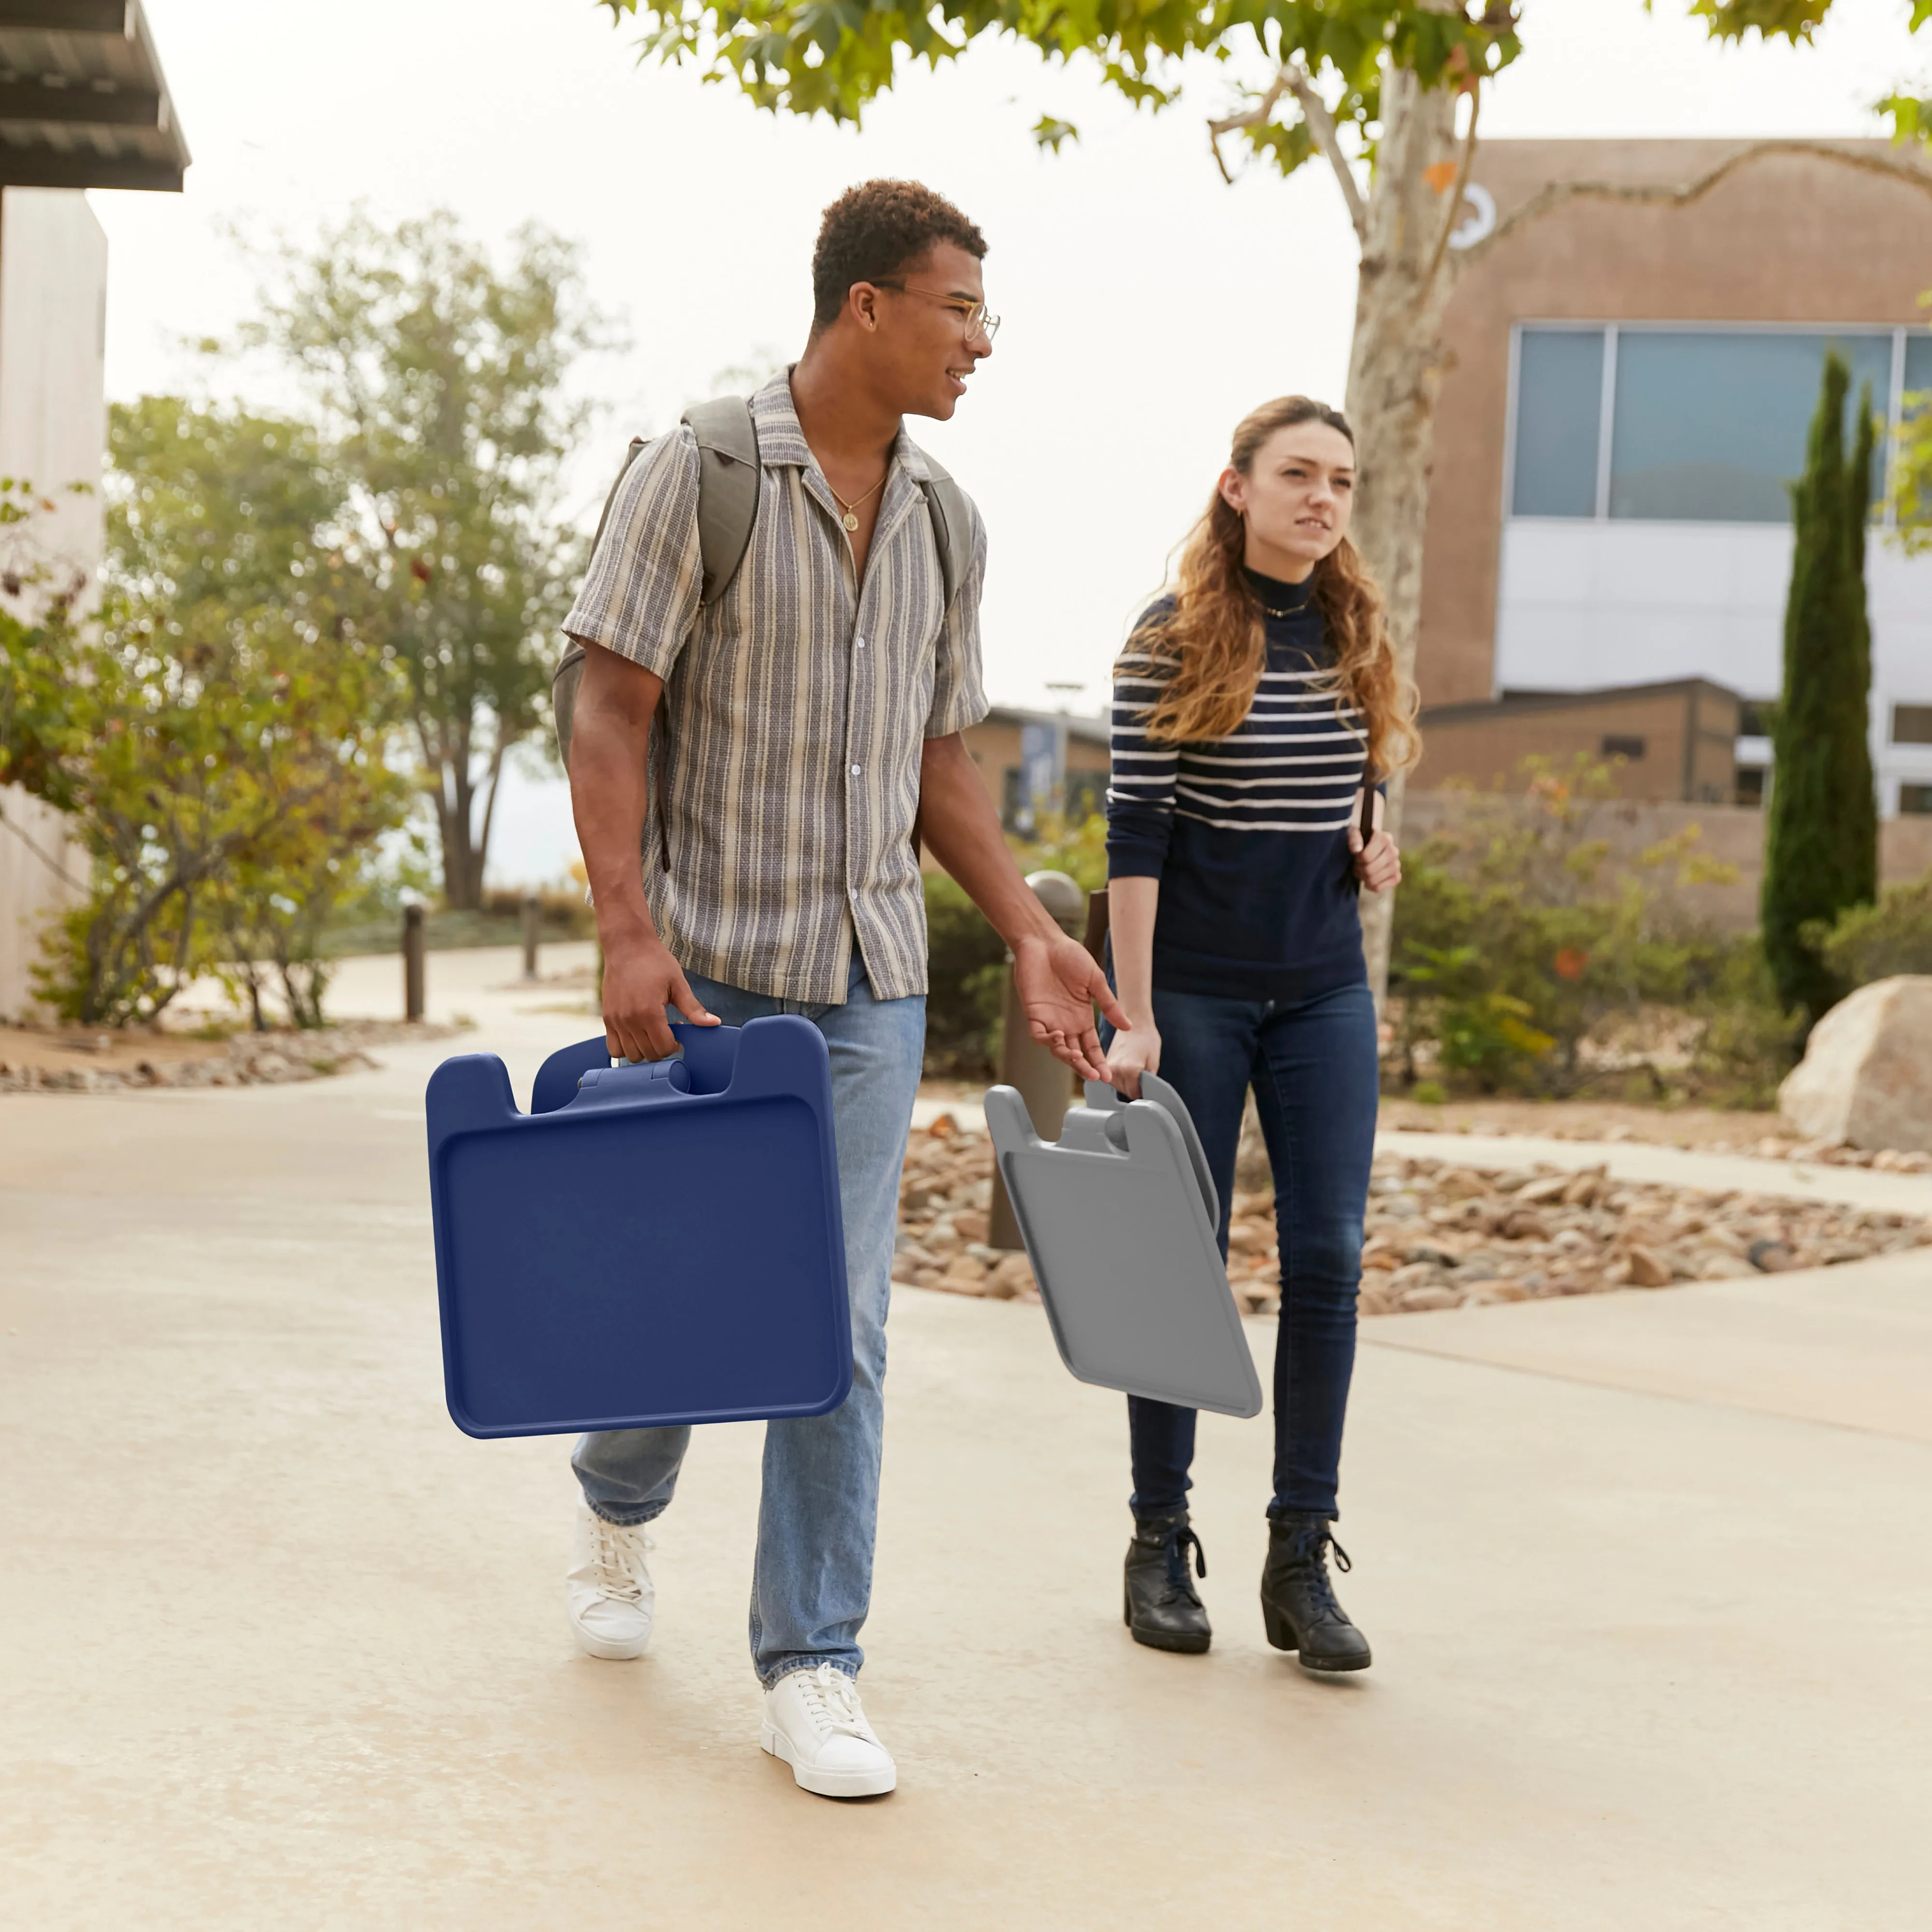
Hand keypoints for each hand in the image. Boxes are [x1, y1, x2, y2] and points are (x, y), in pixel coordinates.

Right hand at [600, 927, 717, 1062]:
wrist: (627, 945)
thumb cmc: (654, 961)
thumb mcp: (678, 983)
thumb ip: (693, 1008)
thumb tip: (714, 1023)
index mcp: (649, 1012)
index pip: (663, 1048)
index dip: (675, 1047)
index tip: (678, 1037)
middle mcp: (629, 1020)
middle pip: (648, 1055)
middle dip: (662, 1049)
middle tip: (667, 1034)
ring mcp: (615, 1021)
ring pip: (630, 1055)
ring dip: (644, 1051)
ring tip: (652, 1034)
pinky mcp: (607, 1018)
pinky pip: (613, 1048)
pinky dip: (626, 1048)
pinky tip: (637, 1035)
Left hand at [1012, 932, 1128, 1083]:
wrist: (1045, 942)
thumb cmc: (1071, 957)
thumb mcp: (1095, 981)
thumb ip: (1109, 1005)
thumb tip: (1128, 1027)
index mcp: (1083, 1018)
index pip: (1092, 1047)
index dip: (1099, 1061)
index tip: (1108, 1076)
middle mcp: (1067, 1023)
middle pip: (1077, 1053)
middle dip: (1085, 1067)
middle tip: (1095, 1077)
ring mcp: (1050, 1020)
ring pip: (1058, 1048)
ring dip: (1068, 1056)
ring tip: (1077, 1058)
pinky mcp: (1034, 1013)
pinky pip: (1039, 1034)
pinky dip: (1049, 1040)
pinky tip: (1059, 1038)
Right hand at [1103, 1013, 1160, 1099]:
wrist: (1135, 1020)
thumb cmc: (1146, 1037)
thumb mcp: (1155, 1060)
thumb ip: (1150, 1080)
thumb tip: (1147, 1093)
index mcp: (1129, 1070)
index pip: (1134, 1094)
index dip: (1143, 1091)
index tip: (1146, 1084)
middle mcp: (1115, 1070)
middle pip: (1125, 1091)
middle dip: (1134, 1086)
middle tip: (1141, 1072)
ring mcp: (1108, 1066)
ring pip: (1118, 1086)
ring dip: (1126, 1082)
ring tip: (1133, 1067)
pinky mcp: (1105, 1063)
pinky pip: (1112, 1078)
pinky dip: (1120, 1077)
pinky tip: (1126, 1067)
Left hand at [1348, 789, 1401, 893]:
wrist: (1369, 846)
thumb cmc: (1360, 839)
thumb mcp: (1353, 833)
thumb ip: (1354, 838)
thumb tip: (1357, 850)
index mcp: (1385, 838)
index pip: (1367, 856)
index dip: (1358, 859)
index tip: (1356, 856)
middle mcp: (1393, 851)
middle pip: (1370, 869)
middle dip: (1359, 869)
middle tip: (1357, 865)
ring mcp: (1396, 865)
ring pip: (1375, 880)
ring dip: (1364, 878)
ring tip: (1362, 871)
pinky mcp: (1396, 876)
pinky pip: (1381, 888)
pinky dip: (1371, 886)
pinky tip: (1368, 880)